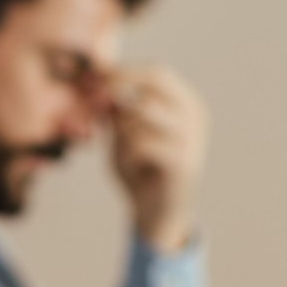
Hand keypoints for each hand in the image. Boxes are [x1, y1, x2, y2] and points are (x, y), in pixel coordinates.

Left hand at [106, 66, 209, 252]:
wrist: (158, 216)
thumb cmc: (140, 171)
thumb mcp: (123, 136)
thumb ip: (115, 112)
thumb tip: (96, 82)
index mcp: (184, 104)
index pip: (157, 71)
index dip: (123, 70)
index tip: (92, 77)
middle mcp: (194, 115)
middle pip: (156, 80)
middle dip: (120, 83)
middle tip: (96, 96)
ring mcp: (193, 137)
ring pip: (143, 111)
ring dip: (121, 130)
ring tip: (122, 152)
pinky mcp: (183, 161)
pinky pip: (141, 143)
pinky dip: (127, 154)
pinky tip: (133, 168)